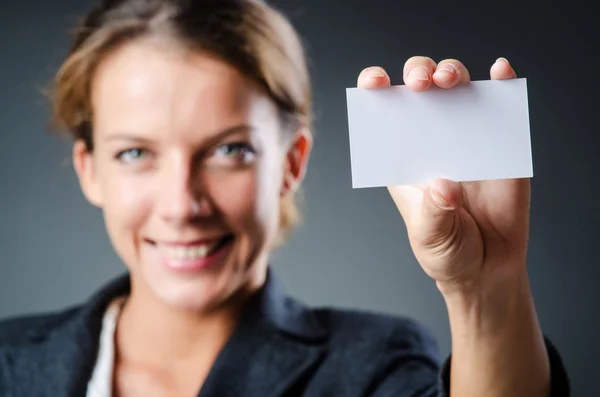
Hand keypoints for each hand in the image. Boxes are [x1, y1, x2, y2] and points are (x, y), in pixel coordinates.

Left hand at [357, 56, 528, 295]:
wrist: (487, 269)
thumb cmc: (447, 250)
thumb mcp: (430, 236)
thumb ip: (434, 213)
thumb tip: (446, 185)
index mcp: (403, 157)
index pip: (385, 113)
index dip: (376, 89)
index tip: (374, 83)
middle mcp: (432, 139)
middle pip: (421, 89)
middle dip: (417, 73)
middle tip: (421, 84)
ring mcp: (467, 137)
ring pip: (457, 88)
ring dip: (452, 72)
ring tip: (449, 81)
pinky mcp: (502, 144)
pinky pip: (501, 108)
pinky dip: (502, 84)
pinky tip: (501, 72)